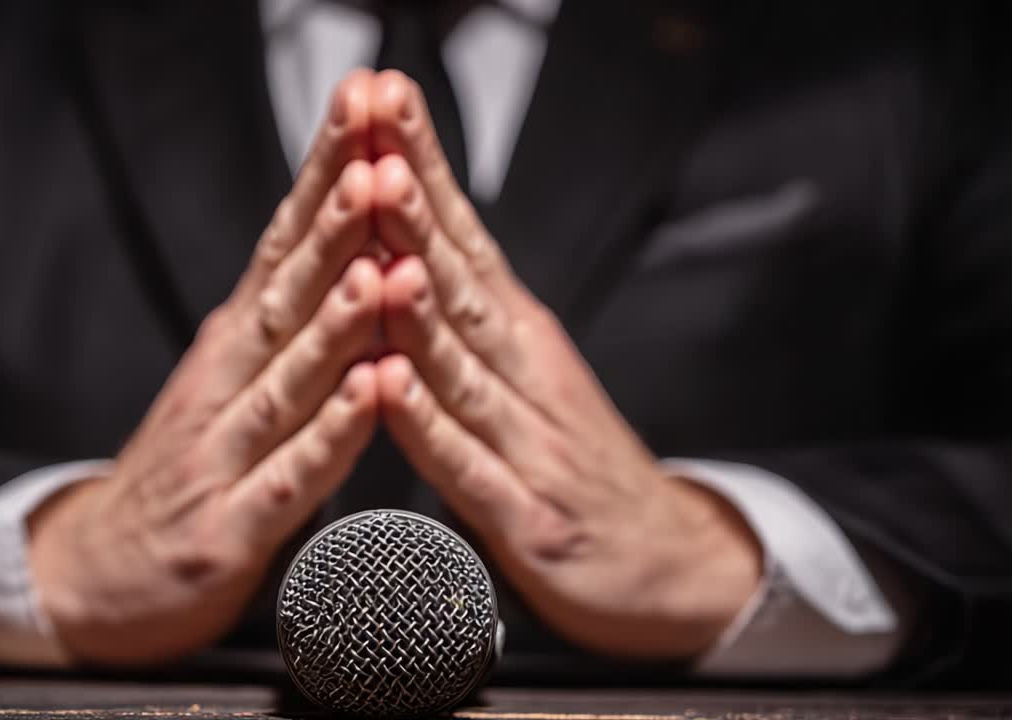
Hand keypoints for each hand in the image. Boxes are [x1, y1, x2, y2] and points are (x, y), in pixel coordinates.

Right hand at [28, 70, 382, 665]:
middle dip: (335, 226)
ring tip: (380, 269)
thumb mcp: (227, 380)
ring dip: (337, 324)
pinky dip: (331, 436)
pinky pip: (289, 478)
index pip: (282, 249)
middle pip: (285, 296)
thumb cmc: (184, 471)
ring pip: (286, 379)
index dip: (323, 182)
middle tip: (376, 161)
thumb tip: (346, 242)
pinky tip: (368, 398)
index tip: (363, 116)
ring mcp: (222, 455)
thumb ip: (283, 322)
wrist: (96, 575)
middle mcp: (224, 385)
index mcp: (232, 346)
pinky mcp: (228, 530)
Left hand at [366, 71, 761, 657]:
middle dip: (414, 204)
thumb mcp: (526, 377)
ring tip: (384, 238)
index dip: (423, 169)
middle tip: (379, 131)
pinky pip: (467, 468)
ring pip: (464, 362)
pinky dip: (427, 427)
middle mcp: (526, 375)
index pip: (464, 238)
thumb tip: (398, 248)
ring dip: (418, 298)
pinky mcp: (529, 519)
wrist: (668, 565)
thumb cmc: (576, 467)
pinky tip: (391, 386)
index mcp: (519, 338)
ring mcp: (530, 443)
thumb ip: (466, 322)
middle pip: (462, 279)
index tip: (382, 102)